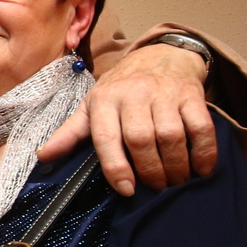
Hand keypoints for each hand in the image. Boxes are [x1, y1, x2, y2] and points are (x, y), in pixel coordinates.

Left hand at [38, 43, 214, 195]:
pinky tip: (200, 169)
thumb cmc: (120, 90)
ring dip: (175, 166)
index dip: (115, 166)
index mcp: (103, 100)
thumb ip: (70, 133)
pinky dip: (203, 152)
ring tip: (175, 182)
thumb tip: (43, 156)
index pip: (106, 137)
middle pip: (141, 139)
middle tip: (155, 188)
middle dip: (149, 171)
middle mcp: (133, 94)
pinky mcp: (191, 95)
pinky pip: (201, 127)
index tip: (126, 189)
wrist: (159, 56)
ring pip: (171, 135)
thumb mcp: (91, 107)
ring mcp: (164, 94)